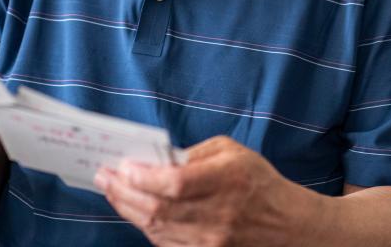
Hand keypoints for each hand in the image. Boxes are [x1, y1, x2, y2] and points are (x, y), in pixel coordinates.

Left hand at [94, 135, 305, 246]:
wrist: (287, 226)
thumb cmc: (257, 182)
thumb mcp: (231, 152)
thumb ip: (194, 154)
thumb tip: (156, 158)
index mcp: (227, 180)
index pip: (175, 184)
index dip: (143, 177)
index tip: (122, 166)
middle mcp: (218, 215)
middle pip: (158, 209)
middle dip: (123, 192)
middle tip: (103, 176)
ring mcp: (211, 241)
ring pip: (156, 229)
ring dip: (128, 209)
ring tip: (112, 191)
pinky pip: (165, 243)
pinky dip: (145, 226)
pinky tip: (134, 210)